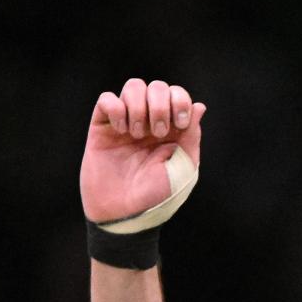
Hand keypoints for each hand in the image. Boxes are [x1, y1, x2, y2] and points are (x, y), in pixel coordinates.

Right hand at [81, 79, 204, 223]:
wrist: (127, 214)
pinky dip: (116, 107)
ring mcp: (125, 123)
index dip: (179, 100)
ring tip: (136, 134)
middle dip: (159, 104)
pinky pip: (105, 100)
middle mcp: (149, 122)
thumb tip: (199, 105)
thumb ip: (191, 135)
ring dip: (138, 104)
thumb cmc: (158, 196)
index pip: (177, 94)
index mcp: (172, 129)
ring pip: (132, 86)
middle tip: (156, 133)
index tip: (179, 125)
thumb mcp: (184, 166)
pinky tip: (120, 130)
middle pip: (156, 86)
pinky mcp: (101, 129)